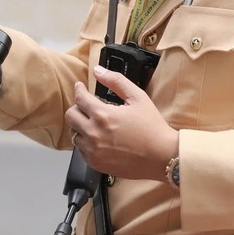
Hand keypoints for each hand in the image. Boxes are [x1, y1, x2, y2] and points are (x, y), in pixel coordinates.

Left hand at [65, 66, 177, 181]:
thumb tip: (97, 70)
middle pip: (71, 116)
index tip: (80, 87)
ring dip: (80, 125)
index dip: (79, 90)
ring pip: (74, 133)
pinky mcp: (96, 163)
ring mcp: (93, 151)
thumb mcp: (138, 97)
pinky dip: (86, 142)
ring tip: (93, 123)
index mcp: (103, 116)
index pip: (79, 98)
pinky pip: (81, 150)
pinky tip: (98, 138)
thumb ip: (116, 81)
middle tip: (86, 106)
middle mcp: (94, 134)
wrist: (162, 157)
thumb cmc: (152, 127)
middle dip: (77, 107)